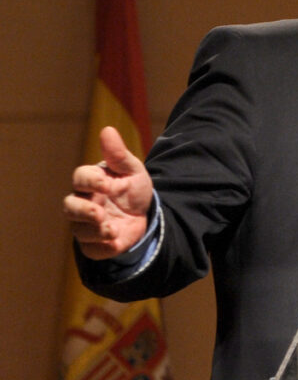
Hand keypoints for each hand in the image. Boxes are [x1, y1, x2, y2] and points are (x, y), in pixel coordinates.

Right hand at [63, 126, 152, 259]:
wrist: (145, 215)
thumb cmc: (133, 189)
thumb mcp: (132, 170)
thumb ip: (118, 154)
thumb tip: (107, 130)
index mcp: (91, 182)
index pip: (80, 178)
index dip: (90, 181)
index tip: (107, 183)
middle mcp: (83, 203)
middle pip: (70, 207)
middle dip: (82, 211)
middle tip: (99, 214)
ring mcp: (86, 224)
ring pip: (79, 229)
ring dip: (94, 231)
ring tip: (112, 229)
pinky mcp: (94, 243)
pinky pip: (91, 249)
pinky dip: (102, 248)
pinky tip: (115, 242)